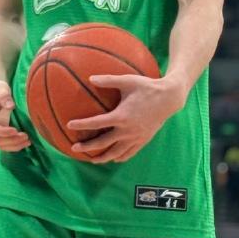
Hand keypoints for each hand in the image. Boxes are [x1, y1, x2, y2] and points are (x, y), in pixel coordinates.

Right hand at [0, 80, 29, 151]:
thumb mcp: (1, 88)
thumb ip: (4, 96)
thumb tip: (10, 106)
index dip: (3, 132)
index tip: (16, 130)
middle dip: (11, 140)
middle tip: (26, 136)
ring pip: (0, 144)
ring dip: (14, 145)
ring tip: (28, 141)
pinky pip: (3, 144)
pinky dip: (14, 145)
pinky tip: (25, 142)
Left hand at [67, 74, 185, 163]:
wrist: (168, 98)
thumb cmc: (146, 87)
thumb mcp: (127, 80)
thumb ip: (108, 80)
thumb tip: (90, 78)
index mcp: (121, 116)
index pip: (97, 123)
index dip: (82, 124)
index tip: (70, 125)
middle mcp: (127, 130)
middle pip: (103, 143)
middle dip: (88, 147)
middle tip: (74, 148)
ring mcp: (136, 137)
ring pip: (116, 153)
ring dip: (102, 157)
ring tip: (91, 159)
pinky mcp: (143, 140)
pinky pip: (129, 153)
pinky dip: (119, 157)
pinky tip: (113, 158)